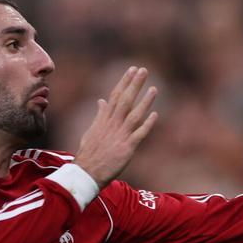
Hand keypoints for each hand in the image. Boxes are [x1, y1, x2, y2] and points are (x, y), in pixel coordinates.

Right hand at [75, 66, 158, 186]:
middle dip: (134, 84)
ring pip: (134, 115)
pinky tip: (155, 115)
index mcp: (104, 120)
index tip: (132, 69)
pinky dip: (147, 124)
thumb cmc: (89, 153)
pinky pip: (139, 134)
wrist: (86, 173)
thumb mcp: (92, 130)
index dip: (124, 82)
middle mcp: (112, 125)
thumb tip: (101, 100)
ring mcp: (120, 136)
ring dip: (144, 101)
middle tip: (143, 70)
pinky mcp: (127, 148)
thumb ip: (99, 115)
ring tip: (154, 88)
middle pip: (125, 100)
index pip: (116, 96)